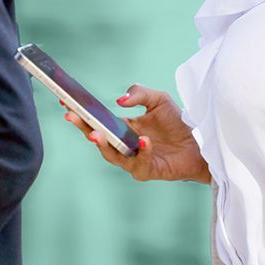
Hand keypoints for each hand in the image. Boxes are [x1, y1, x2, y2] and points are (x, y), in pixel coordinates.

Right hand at [60, 84, 210, 183]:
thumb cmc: (178, 122)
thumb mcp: (158, 99)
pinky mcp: (146, 171)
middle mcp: (123, 144)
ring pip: (111, 155)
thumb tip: (119, 101)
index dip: (81, 112)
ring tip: (96, 133)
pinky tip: (145, 140)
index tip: (65, 101)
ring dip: (103, 144)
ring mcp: (132, 159)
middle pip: (97, 138)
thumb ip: (139, 93)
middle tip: (72, 116)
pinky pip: (139, 162)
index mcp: (122, 127)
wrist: (200, 143)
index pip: (96, 121)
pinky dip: (141, 151)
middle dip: (83, 127)